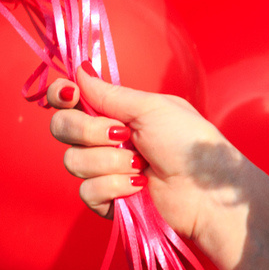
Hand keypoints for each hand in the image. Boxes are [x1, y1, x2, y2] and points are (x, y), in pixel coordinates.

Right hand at [48, 75, 229, 238]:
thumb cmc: (189, 143)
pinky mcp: (107, 200)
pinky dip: (114, 186)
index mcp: (116, 112)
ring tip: (142, 165)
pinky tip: (138, 186)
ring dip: (111, 161)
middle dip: (88, 130)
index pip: (70, 99)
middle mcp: (105, 138)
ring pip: (74, 161)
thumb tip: (80, 69)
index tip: (70, 94)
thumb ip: (110, 94)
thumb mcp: (151, 108)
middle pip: (62, 127)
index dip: (61, 94)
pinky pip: (87, 191)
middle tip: (121, 134)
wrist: (207, 189)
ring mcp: (104, 170)